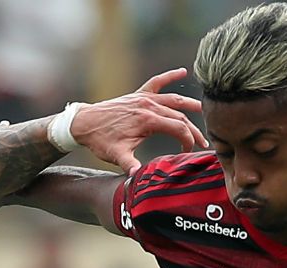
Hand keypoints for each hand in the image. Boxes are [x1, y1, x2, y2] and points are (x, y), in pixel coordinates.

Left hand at [70, 68, 204, 170]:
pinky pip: (157, 82)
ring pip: (173, 99)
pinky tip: (183, 71)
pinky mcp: (138, 95)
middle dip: (193, 131)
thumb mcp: (116, 155)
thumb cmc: (100, 140)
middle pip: (179, 116)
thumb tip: (138, 178)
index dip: (188, 141)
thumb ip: (130, 165)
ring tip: (203, 110)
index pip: (178, 129)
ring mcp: (144, 98)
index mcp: (147, 120)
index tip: (188, 153)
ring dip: (189, 105)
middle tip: (203, 143)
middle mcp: (148, 106)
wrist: (84, 123)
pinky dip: (170, 76)